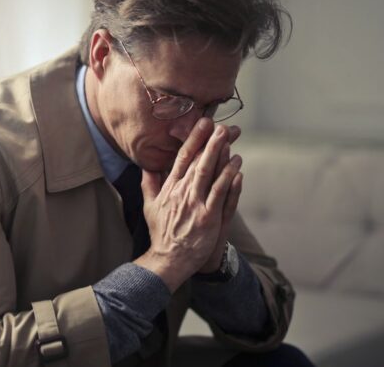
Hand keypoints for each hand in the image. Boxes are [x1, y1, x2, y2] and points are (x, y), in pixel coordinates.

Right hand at [134, 118, 242, 291]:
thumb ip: (149, 184)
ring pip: (209, 175)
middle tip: (221, 127)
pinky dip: (229, 180)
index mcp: (169, 188)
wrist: (168, 258)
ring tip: (231, 142)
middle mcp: (182, 194)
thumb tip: (147, 166)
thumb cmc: (161, 233)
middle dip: (210, 142)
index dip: (193, 140)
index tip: (202, 125)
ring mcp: (196, 205)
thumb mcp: (149, 206)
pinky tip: (237, 168)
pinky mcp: (208, 218)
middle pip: (198, 162)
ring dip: (221, 157)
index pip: (182, 158)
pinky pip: (221, 195)